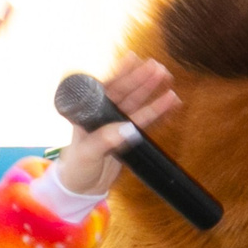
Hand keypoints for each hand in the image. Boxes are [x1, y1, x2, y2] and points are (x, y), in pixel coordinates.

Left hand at [56, 55, 181, 195]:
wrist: (81, 188)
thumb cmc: (76, 167)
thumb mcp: (87, 154)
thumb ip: (105, 141)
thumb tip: (128, 129)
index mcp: (89, 113)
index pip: (107, 89)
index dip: (120, 73)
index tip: (133, 58)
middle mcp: (103, 115)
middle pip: (126, 94)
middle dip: (142, 80)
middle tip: (159, 68)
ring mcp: (117, 125)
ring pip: (137, 106)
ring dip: (153, 94)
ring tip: (169, 81)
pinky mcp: (128, 138)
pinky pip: (146, 123)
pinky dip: (158, 114)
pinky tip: (171, 104)